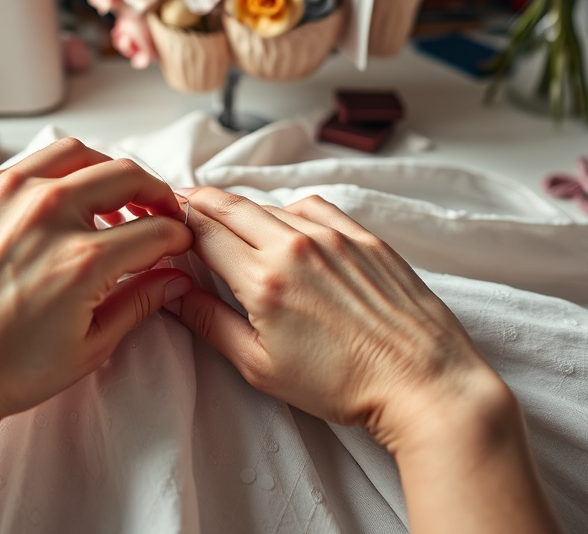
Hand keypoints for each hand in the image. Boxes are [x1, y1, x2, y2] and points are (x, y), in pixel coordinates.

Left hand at [0, 137, 193, 425]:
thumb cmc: (6, 370)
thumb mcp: (91, 346)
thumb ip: (141, 302)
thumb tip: (176, 279)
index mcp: (81, 258)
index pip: (154, 229)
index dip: (177, 236)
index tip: (180, 243)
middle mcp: (47, 214)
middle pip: (126, 176)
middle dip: (155, 194)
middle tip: (161, 215)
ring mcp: (9, 197)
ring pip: (80, 153)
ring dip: (108, 172)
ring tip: (117, 201)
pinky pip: (35, 163)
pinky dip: (61, 172)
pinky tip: (67, 203)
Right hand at [173, 189, 562, 533]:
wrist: (423, 382)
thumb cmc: (343, 386)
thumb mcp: (261, 367)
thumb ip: (211, 323)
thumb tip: (174, 294)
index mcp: (263, 280)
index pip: (203, 232)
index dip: (177, 223)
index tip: (164, 222)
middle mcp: (295, 247)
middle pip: (230, 206)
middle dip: (199, 202)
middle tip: (180, 201)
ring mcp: (334, 236)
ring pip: (270, 205)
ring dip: (241, 207)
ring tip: (227, 217)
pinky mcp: (365, 237)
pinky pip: (315, 207)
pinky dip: (289, 210)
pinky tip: (285, 223)